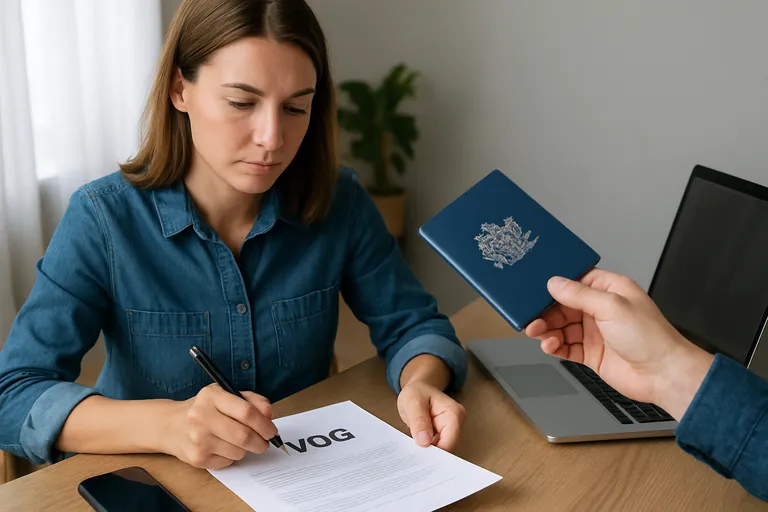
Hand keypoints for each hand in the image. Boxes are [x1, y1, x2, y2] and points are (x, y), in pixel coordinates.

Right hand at [162, 384, 277, 468]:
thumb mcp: (225, 395)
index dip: (264, 423)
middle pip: (244, 435)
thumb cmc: (204, 408)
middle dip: (260, 442)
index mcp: (211, 396)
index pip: (246, 412)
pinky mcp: (196, 458)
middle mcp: (201, 417)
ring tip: (238, 441)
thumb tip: (269, 415)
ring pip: (238, 451)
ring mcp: (198, 439)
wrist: (170, 425)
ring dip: (245, 449)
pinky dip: (231, 456)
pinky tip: (222, 447)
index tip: (272, 430)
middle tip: (264, 442)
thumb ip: (251, 400)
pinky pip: (227, 462)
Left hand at [397, 380, 465, 451]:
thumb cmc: (416, 393)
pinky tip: (417, 451)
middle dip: (432, 454)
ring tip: (414, 453)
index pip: (449, 442)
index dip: (435, 452)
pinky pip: (437, 448)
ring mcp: (451, 430)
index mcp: (454, 413)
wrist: (417, 390)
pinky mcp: (444, 436)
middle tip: (414, 458)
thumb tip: (424, 442)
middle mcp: (457, 423)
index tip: (420, 457)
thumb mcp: (412, 403)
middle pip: (448, 448)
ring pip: (443, 451)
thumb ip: (418, 421)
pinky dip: (427, 450)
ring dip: (429, 453)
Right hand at [524, 268, 713, 418]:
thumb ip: (579, 294)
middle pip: (564, 306)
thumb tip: (555, 283)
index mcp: (610, 290)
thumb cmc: (650, 337)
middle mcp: (601, 310)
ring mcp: (596, 332)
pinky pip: (566, 347)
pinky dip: (555, 347)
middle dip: (546, 313)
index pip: (576, 282)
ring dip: (548, 330)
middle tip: (533, 319)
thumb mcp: (611, 306)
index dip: (556, 286)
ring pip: (562, 327)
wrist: (663, 374)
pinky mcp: (592, 353)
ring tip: (538, 334)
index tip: (537, 291)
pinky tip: (551, 346)